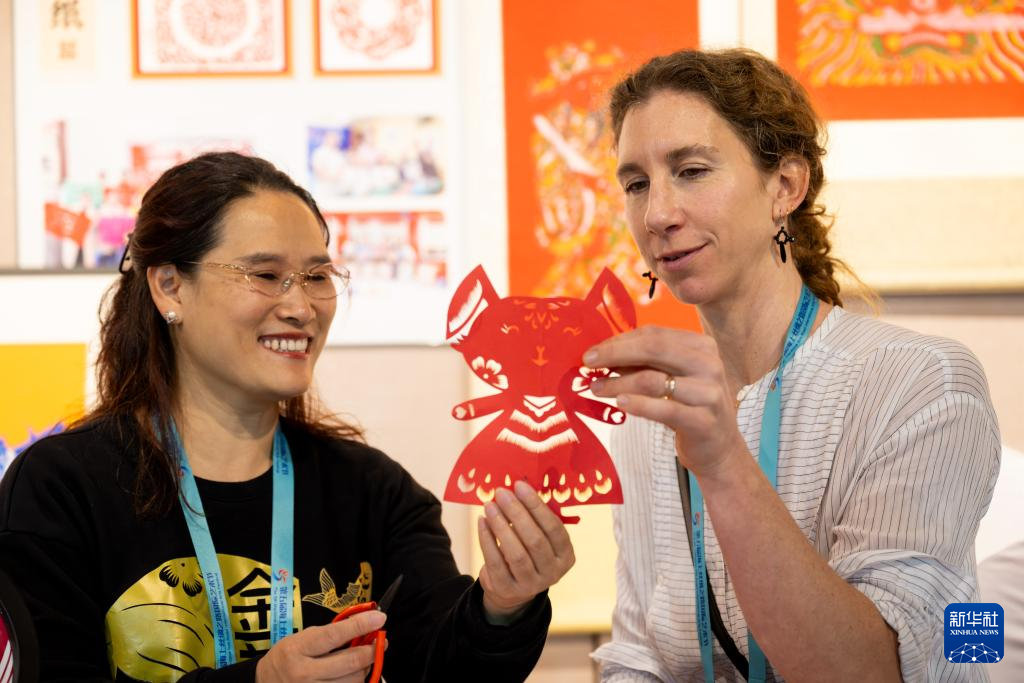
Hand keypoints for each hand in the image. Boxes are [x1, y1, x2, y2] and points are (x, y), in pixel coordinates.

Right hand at [255, 610, 386, 682]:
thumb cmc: (288, 657)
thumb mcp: (302, 638)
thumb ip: (330, 634)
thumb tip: (363, 627)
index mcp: (298, 649)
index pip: (334, 635)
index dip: (360, 625)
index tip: (379, 617)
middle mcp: (303, 673)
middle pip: (349, 662)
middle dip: (372, 650)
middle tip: (381, 641)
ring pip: (353, 680)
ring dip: (365, 668)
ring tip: (363, 659)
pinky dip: (355, 681)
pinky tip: (353, 674)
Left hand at [477, 480, 574, 623]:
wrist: (511, 588)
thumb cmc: (527, 552)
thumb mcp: (539, 537)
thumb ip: (535, 517)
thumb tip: (518, 488)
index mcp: (566, 555)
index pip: (554, 528)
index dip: (537, 506)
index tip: (520, 486)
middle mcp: (552, 573)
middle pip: (535, 540)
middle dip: (516, 513)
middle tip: (501, 493)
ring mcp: (530, 585)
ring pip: (515, 553)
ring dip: (500, 525)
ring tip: (489, 505)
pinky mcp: (507, 589)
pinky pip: (495, 561)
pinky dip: (487, 539)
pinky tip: (482, 521)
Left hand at [585, 326, 747, 480]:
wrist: (719, 447)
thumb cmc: (688, 407)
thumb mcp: (671, 378)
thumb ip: (644, 364)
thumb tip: (602, 355)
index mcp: (701, 346)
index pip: (653, 334)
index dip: (619, 341)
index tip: (592, 351)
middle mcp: (709, 364)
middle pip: (653, 348)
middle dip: (614, 353)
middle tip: (587, 363)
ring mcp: (709, 392)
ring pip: (653, 380)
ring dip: (618, 382)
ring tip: (596, 388)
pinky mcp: (704, 421)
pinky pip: (664, 408)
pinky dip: (637, 405)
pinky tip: (619, 403)